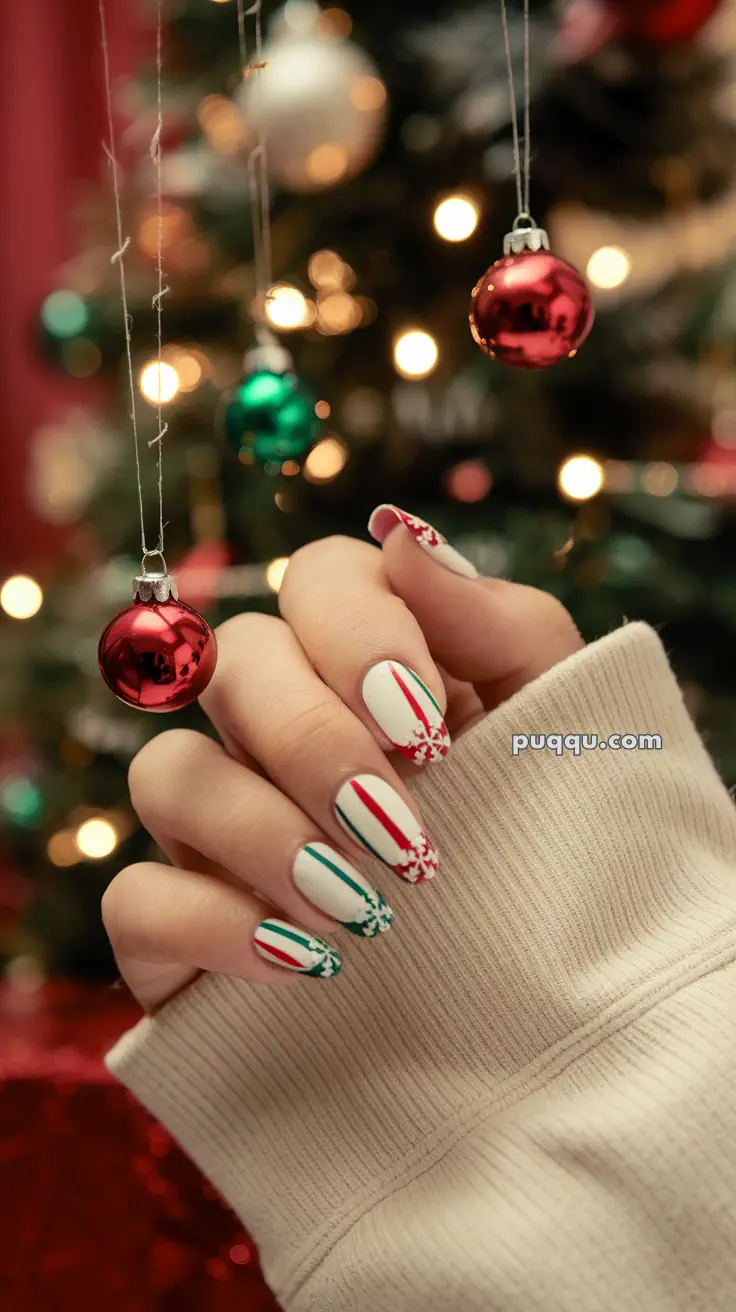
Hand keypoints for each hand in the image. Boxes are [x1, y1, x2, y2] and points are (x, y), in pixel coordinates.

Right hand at [103, 506, 581, 1010]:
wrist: (551, 1015)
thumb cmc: (554, 850)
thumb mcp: (556, 728)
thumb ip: (493, 620)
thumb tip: (400, 532)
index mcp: (369, 667)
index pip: (316, 581)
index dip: (359, 632)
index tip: (426, 724)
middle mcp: (280, 731)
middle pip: (235, 664)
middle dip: (315, 740)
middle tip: (401, 824)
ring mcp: (221, 829)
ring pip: (168, 772)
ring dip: (263, 831)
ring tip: (360, 905)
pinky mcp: (183, 930)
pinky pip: (135, 896)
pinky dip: (213, 923)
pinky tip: (303, 963)